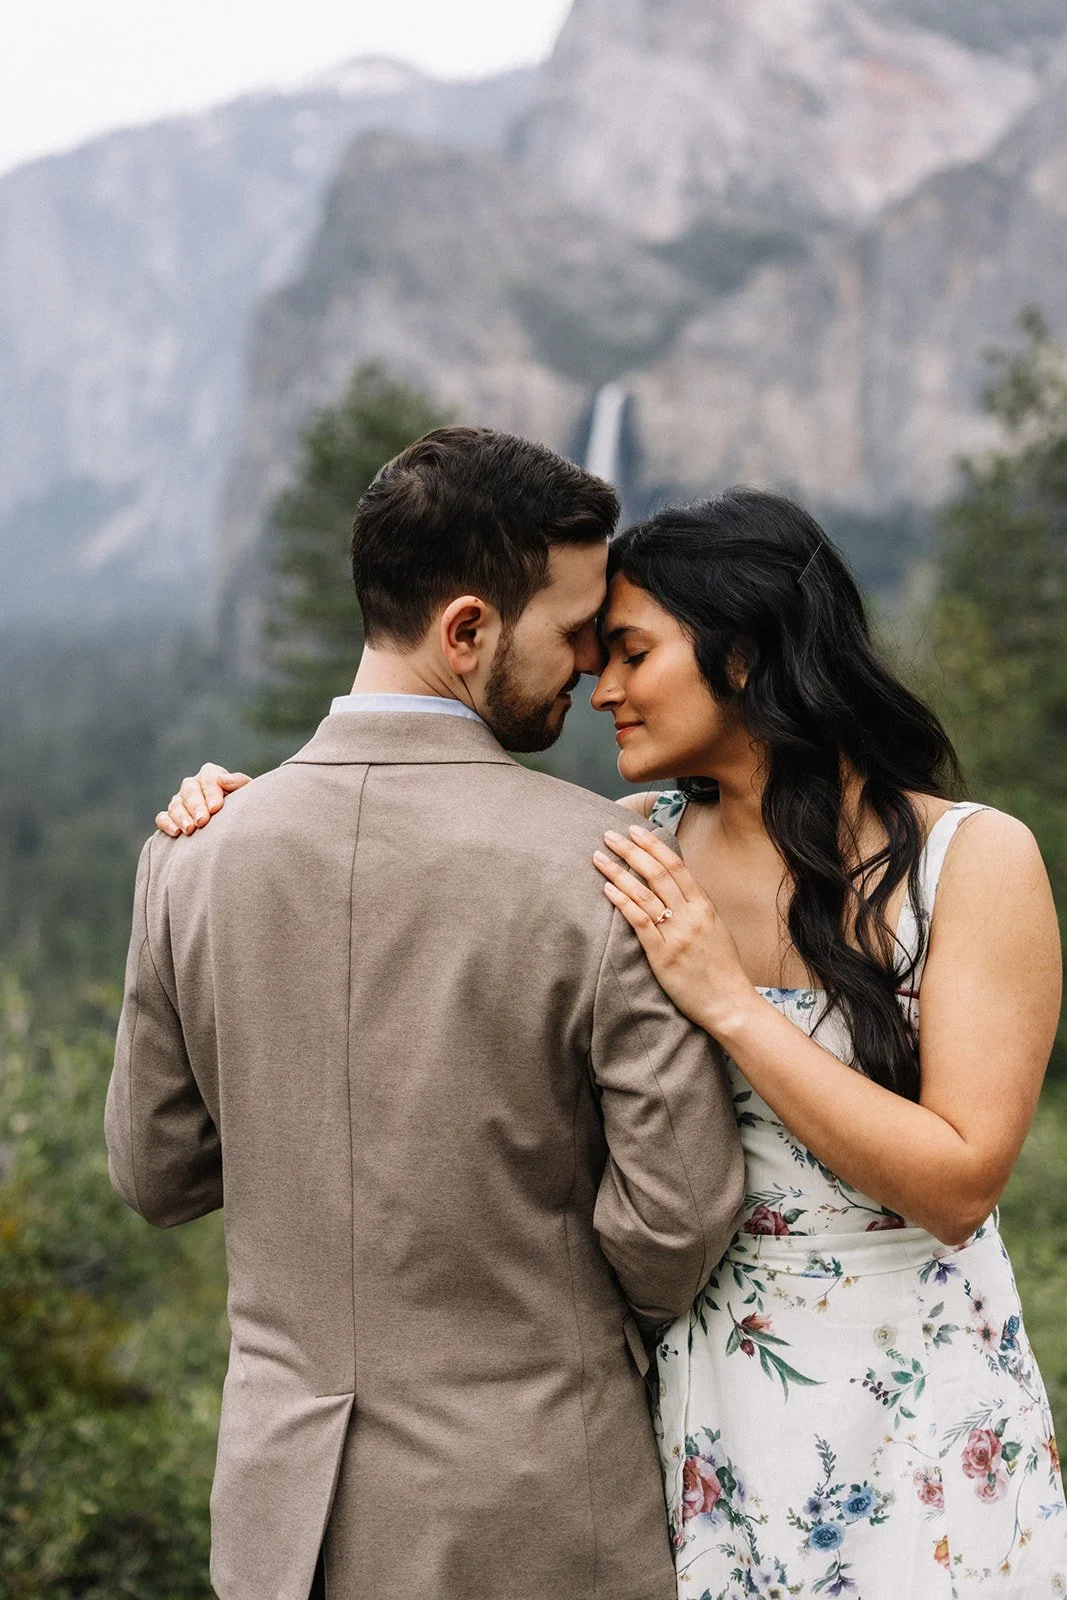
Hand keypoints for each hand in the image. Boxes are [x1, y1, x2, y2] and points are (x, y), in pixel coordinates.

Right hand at [155, 763, 250, 836]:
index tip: (216, 808)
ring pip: (176, 804)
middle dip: (196, 806)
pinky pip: (162, 817)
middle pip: (190, 791)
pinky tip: (176, 833)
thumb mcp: (247, 793)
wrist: (236, 825)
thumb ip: (238, 782)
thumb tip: (222, 779)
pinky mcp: (171, 817)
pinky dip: (166, 823)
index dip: (211, 792)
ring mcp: (180, 801)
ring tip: (190, 830)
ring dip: (181, 817)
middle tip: (202, 821)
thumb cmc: (243, 806)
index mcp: (211, 775)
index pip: (208, 777)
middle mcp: (193, 786)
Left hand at [593, 824, 755, 1036]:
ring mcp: (677, 935)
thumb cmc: (721, 968)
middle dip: (630, 850)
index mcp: (704, 906)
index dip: (653, 845)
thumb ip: (696, 907)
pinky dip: (622, 901)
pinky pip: (639, 921)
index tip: (635, 830)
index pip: (676, 866)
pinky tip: (607, 888)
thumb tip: (677, 885)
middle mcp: (691, 915)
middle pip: (656, 873)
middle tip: (609, 835)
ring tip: (599, 857)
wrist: (729, 1003)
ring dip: (618, 872)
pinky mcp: (663, 955)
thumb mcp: (716, 929)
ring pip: (644, 893)